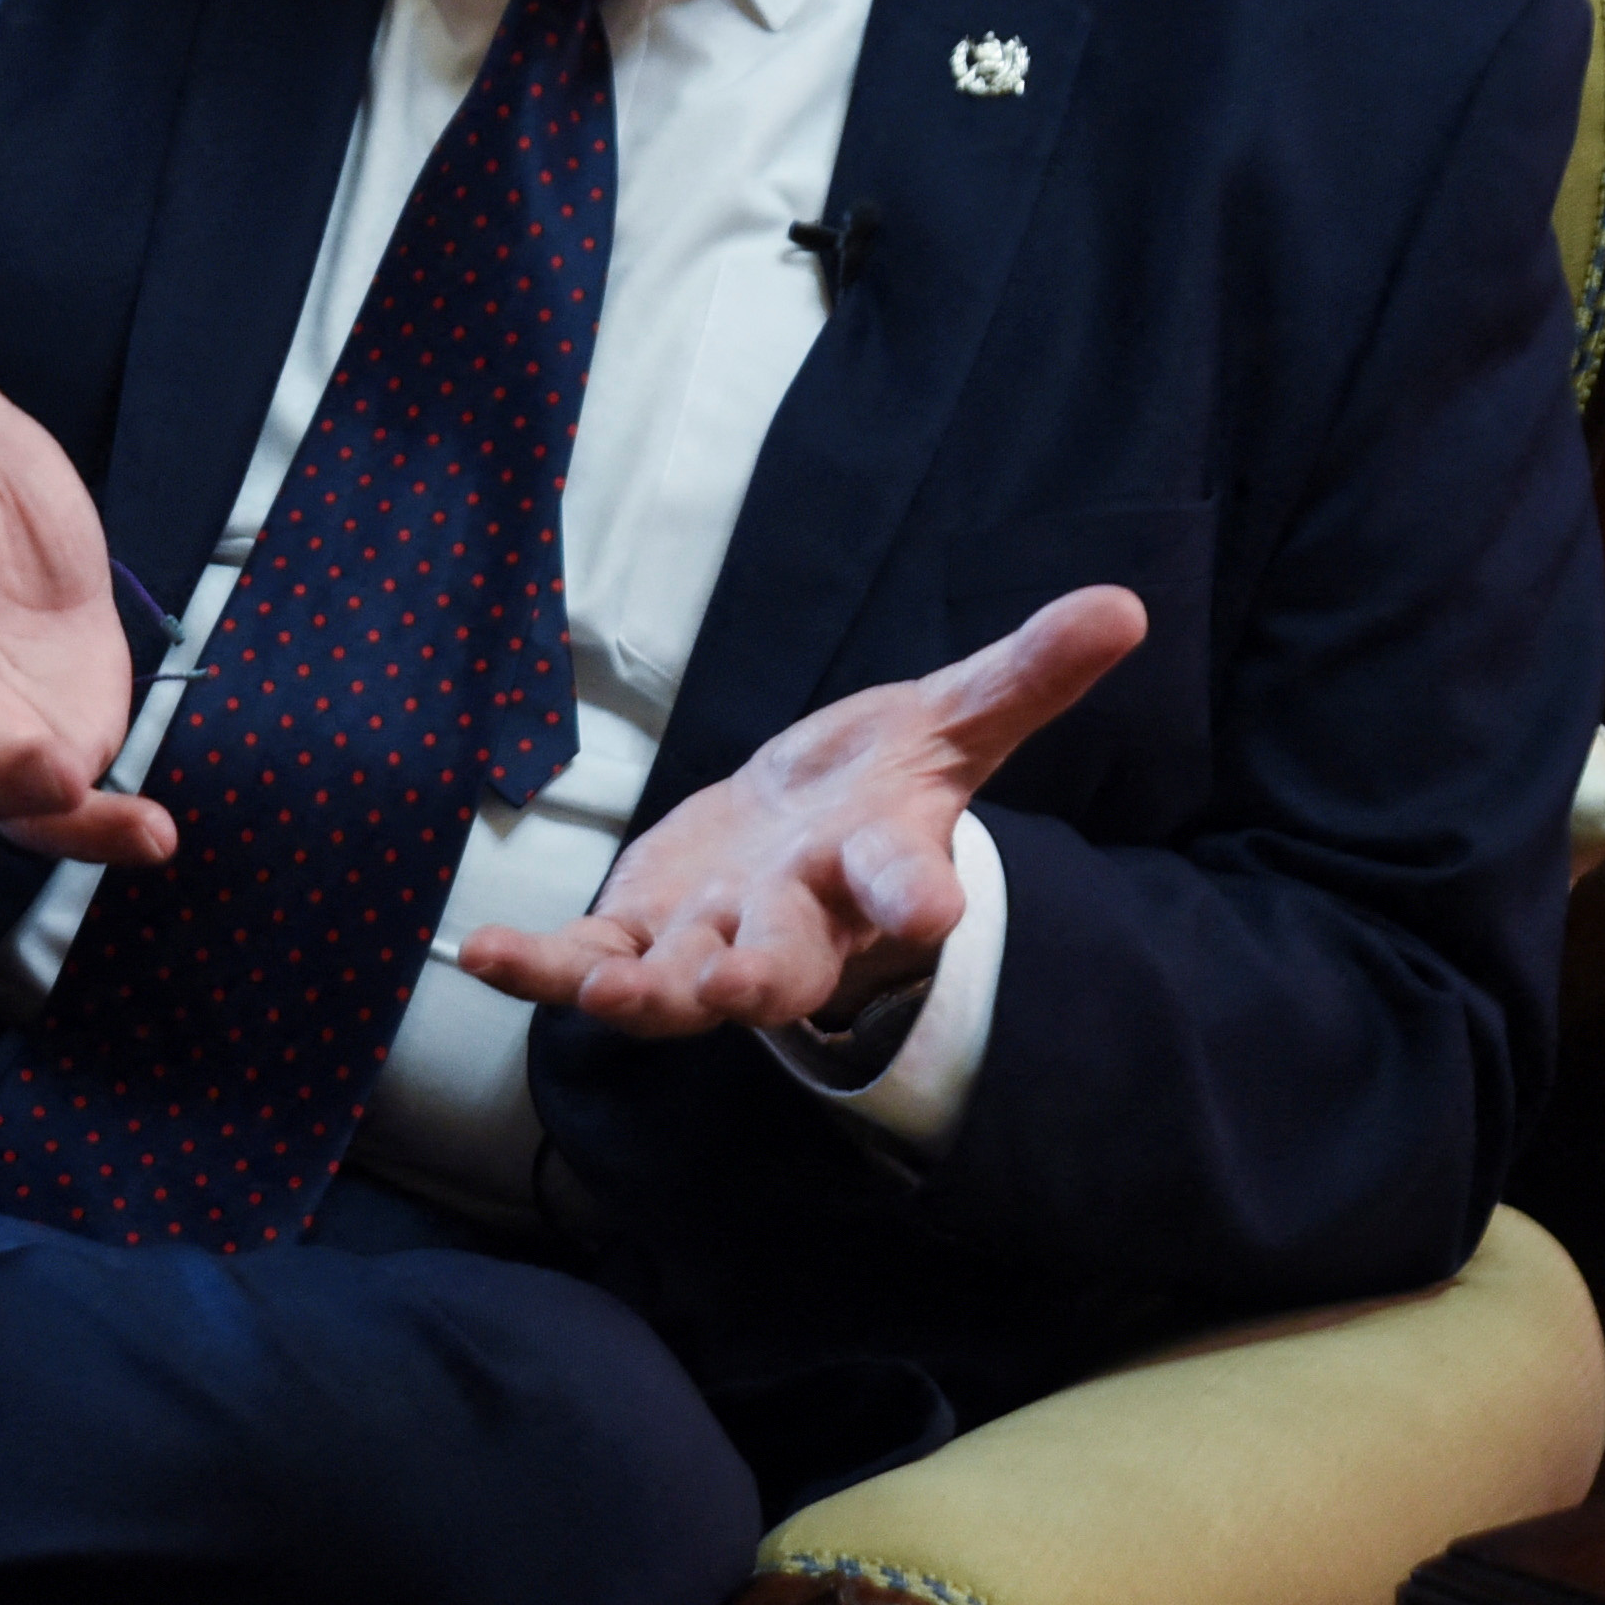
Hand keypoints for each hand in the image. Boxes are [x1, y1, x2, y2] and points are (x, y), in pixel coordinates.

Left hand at [448, 586, 1144, 1036]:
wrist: (805, 831)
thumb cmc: (879, 784)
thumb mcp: (950, 720)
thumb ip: (1023, 675)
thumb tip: (1124, 606)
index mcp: (875, 869)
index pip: (906, 888)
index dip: (918, 900)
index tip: (933, 911)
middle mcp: (798, 925)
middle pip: (784, 966)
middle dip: (759, 979)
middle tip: (736, 992)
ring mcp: (715, 942)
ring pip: (681, 987)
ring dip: (643, 995)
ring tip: (607, 998)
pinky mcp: (644, 937)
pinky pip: (588, 964)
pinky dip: (539, 968)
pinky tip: (481, 954)